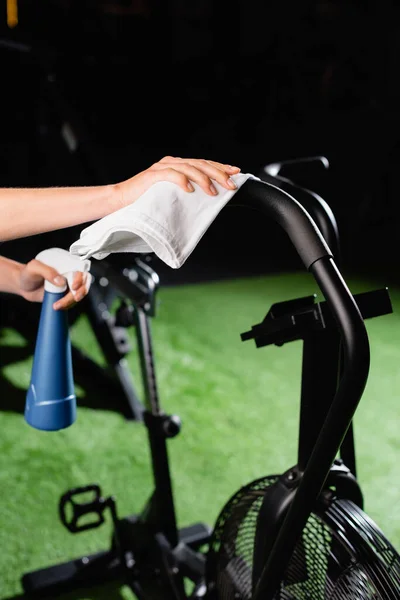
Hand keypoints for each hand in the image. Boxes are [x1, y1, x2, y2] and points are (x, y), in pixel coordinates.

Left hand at [19, 259, 89, 309]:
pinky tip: (57, 306)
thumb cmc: (27, 273)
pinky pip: (73, 301)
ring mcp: (69, 284)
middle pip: (84, 281)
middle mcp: (70, 272)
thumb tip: (61, 281)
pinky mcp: (66, 294)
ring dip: (72, 301)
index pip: (80, 268)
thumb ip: (47, 272)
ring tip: (57, 305)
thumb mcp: (34, 268)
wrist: (23, 286)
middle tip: (74, 298)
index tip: (73, 286)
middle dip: (81, 291)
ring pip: (80, 293)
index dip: (80, 277)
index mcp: (65, 263)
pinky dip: (68, 305)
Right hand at [118, 156, 241, 206]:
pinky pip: (171, 174)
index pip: (204, 164)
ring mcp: (162, 168)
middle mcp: (171, 163)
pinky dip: (182, 181)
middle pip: (200, 164)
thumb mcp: (172, 196)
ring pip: (189, 168)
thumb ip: (187, 192)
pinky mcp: (152, 176)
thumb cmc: (146, 201)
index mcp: (177, 166)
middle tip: (231, 184)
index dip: (221, 167)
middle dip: (218, 174)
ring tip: (213, 191)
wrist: (121, 201)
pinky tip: (190, 189)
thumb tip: (210, 198)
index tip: (236, 173)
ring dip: (203, 179)